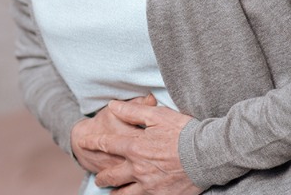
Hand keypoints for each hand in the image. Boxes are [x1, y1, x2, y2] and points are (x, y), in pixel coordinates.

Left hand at [81, 99, 201, 194]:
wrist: (208, 155)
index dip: (93, 143)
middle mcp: (138, 169)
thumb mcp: (157, 115)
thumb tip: (112, 105)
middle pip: (111, 176)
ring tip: (111, 193)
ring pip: (124, 194)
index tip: (83, 142)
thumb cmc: (183, 132)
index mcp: (134, 147)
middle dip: (102, 177)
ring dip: (115, 193)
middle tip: (98, 178)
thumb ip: (132, 111)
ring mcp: (149, 185)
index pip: (106, 145)